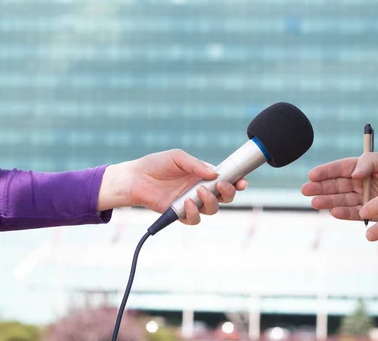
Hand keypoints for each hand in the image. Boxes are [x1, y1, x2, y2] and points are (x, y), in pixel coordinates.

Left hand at [97, 149, 247, 224]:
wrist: (134, 178)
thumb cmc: (155, 164)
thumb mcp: (177, 157)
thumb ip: (196, 165)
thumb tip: (215, 173)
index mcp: (204, 175)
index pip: (226, 180)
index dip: (237, 182)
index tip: (242, 182)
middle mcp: (201, 190)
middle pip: (224, 197)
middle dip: (228, 193)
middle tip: (221, 185)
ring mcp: (191, 203)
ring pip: (212, 210)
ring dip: (210, 202)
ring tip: (199, 191)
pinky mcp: (180, 214)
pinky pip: (194, 219)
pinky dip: (194, 213)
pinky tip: (186, 203)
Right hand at [301, 153, 377, 221]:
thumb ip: (369, 163)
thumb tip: (353, 172)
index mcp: (363, 167)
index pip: (341, 168)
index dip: (326, 171)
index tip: (312, 174)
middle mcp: (361, 183)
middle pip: (336, 185)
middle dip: (321, 187)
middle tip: (306, 190)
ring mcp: (365, 198)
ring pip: (342, 199)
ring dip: (328, 201)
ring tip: (315, 202)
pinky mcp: (371, 213)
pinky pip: (354, 213)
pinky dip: (344, 213)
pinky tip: (333, 211)